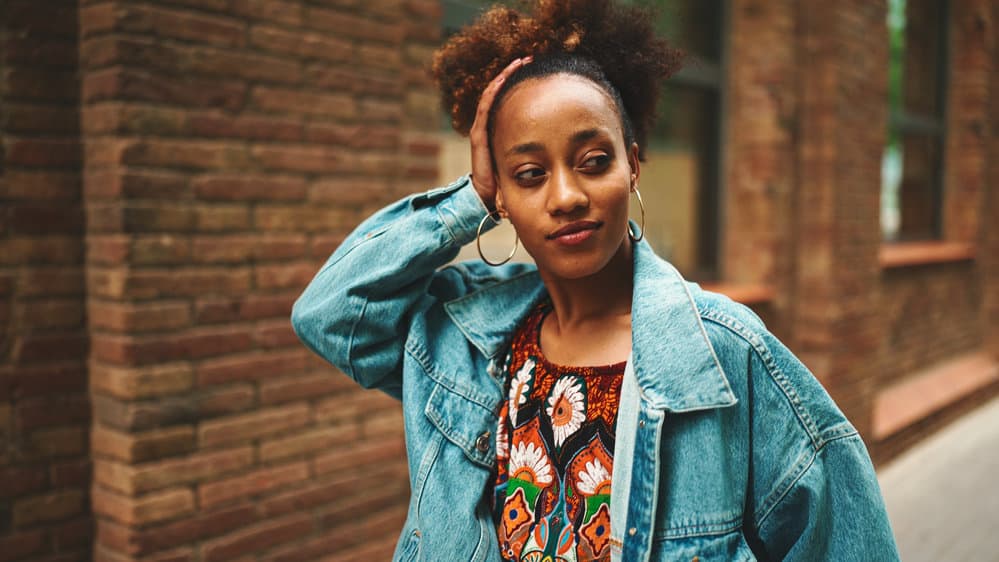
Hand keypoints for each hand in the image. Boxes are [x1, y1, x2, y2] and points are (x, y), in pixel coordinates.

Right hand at [469, 56, 532, 209]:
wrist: (489, 200)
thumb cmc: (511, 183)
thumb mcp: (532, 160)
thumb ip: (544, 149)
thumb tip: (570, 141)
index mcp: (504, 130)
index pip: (512, 99)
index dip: (521, 83)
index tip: (537, 69)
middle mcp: (492, 126)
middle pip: (502, 93)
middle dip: (514, 75)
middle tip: (529, 59)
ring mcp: (484, 130)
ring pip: (493, 96)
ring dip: (505, 78)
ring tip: (518, 62)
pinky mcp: (480, 137)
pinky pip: (486, 109)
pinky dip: (495, 92)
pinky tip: (505, 79)